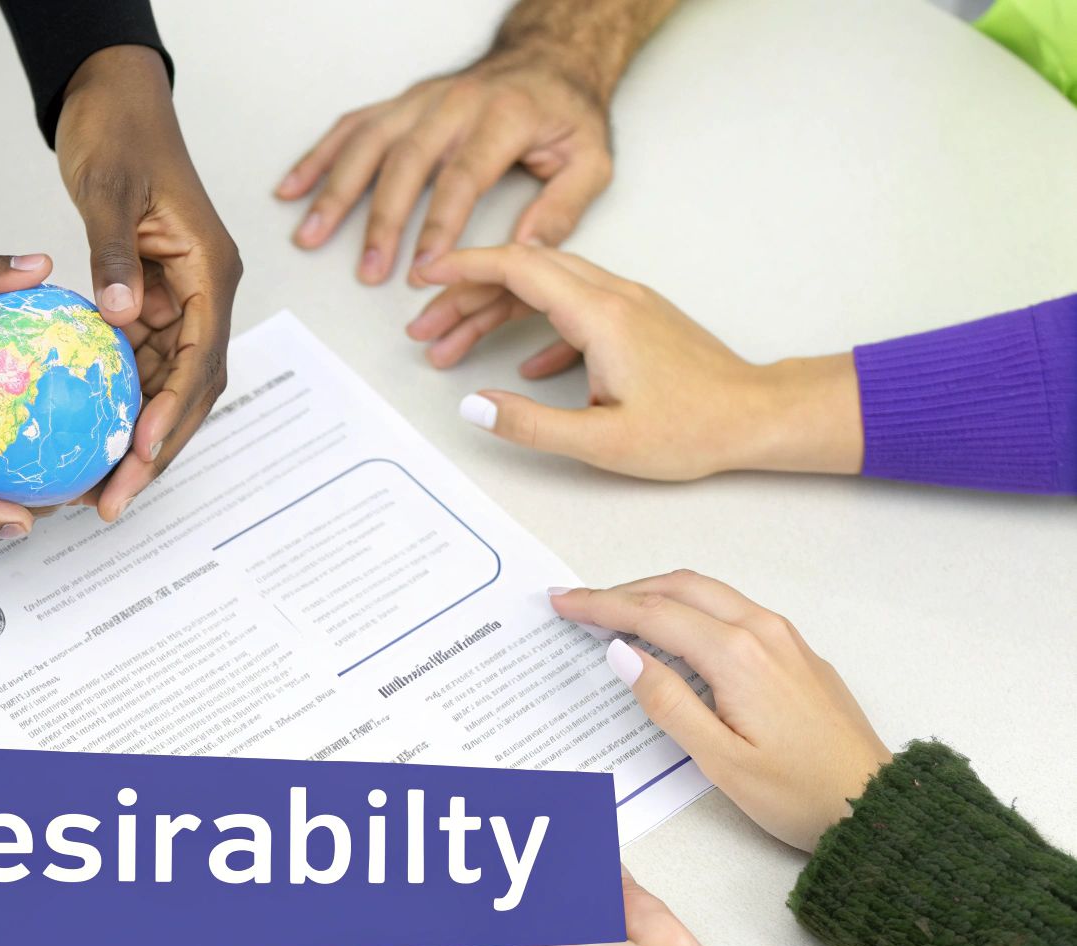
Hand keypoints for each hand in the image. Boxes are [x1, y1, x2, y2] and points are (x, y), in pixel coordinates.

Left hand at [54, 45, 242, 520]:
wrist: (114, 100)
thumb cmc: (119, 133)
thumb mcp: (107, 189)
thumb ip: (113, 252)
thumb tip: (119, 315)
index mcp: (211, 270)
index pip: (201, 359)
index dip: (175, 414)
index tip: (143, 454)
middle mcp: (204, 294)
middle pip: (191, 390)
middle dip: (158, 449)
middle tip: (113, 498)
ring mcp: (180, 300)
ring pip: (167, 387)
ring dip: (137, 436)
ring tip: (93, 487)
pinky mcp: (150, 300)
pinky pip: (138, 363)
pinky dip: (117, 402)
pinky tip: (83, 435)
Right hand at [276, 49, 610, 288]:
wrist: (549, 56)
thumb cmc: (564, 110)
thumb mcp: (591, 159)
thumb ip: (563, 207)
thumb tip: (527, 249)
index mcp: (503, 117)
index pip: (463, 177)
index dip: (439, 225)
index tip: (422, 266)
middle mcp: (454, 104)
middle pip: (406, 163)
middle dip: (382, 222)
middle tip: (369, 269)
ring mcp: (422, 100)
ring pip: (369, 144)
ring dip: (336, 191)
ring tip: (311, 233)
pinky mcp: (402, 104)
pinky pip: (352, 127)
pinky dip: (319, 157)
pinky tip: (294, 187)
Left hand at [330, 868, 718, 945]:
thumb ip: (627, 897)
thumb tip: (591, 850)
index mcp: (559, 940)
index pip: (498, 867)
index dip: (459, 831)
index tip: (426, 801)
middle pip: (437, 906)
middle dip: (393, 867)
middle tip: (358, 835)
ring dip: (366, 923)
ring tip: (332, 892)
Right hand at [415, 245, 862, 477]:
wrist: (759, 416)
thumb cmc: (695, 428)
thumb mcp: (603, 440)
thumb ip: (530, 423)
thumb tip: (473, 405)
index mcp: (600, 314)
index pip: (517, 267)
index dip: (463, 267)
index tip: (424, 276)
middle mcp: (613, 296)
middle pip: (523, 271)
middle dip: (465, 294)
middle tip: (425, 329)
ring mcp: (627, 304)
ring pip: (545, 288)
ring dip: (495, 311)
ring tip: (456, 347)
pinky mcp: (636, 321)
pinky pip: (572, 307)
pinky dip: (534, 326)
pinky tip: (521, 367)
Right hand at [552, 571, 891, 850]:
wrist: (875, 805)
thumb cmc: (799, 792)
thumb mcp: (719, 760)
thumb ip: (667, 702)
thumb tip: (622, 654)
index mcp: (736, 655)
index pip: (652, 615)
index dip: (601, 606)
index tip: (563, 602)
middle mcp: (761, 631)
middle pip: (679, 588)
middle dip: (624, 590)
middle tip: (580, 602)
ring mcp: (783, 637)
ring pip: (709, 593)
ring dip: (658, 594)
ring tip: (618, 611)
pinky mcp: (796, 651)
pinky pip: (733, 608)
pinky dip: (691, 607)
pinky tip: (676, 631)